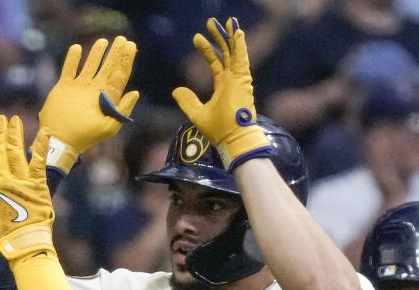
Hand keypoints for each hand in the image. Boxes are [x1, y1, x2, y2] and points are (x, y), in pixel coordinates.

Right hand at [0, 115, 54, 259]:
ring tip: (14, 119)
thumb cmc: (6, 232)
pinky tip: (43, 130)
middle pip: (1, 151)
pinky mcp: (38, 184)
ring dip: (15, 134)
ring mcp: (21, 181)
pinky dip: (41, 145)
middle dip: (1, 133)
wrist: (23, 240)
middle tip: (1, 118)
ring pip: (16, 152)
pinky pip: (38, 161)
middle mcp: (5, 180)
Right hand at [39, 36, 138, 172]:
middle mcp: (94, 90)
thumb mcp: (108, 126)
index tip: (132, 46)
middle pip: (108, 67)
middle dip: (116, 53)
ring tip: (103, 41)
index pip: (119, 75)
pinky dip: (72, 59)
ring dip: (96, 53)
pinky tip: (76, 48)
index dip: (126, 60)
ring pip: (90, 65)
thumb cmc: (86, 136)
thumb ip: (122, 110)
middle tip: (123, 39)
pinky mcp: (64, 87)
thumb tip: (135, 92)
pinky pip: (69, 69)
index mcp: (106, 97)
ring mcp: (79, 87)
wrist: (61, 140)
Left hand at [172, 17, 270, 170]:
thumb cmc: (219, 130)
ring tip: (226, 21)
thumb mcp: (197, 113)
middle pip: (226, 53)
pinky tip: (236, 31)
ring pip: (234, 52)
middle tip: (211, 23)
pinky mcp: (243, 80)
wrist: (232, 139)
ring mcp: (239, 79)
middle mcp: (233, 80)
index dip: (207, 50)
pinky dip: (239, 44)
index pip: (216, 63)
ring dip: (229, 36)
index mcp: (224, 86)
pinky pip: (241, 58)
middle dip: (218, 37)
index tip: (197, 38)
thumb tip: (175, 90)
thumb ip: (188, 101)